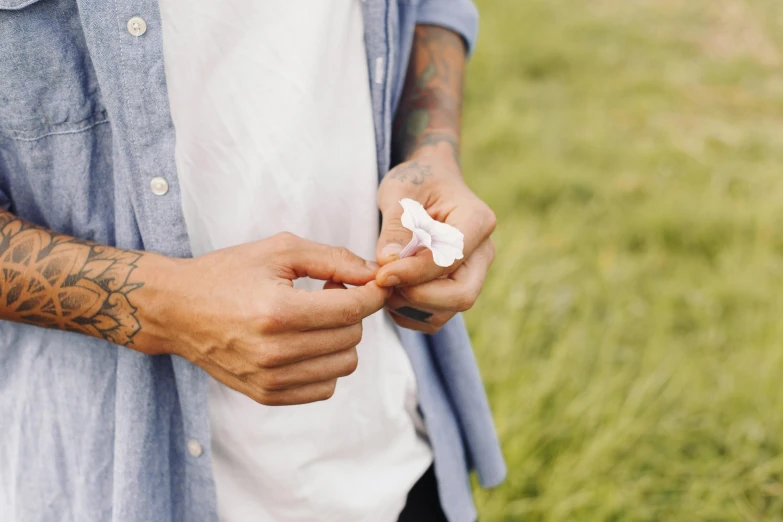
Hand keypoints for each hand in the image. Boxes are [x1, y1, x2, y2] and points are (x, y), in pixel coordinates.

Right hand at [156, 233, 388, 405]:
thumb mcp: (279, 250)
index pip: (351, 310)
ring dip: (341, 339)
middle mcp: (275, 352)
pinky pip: (324, 388)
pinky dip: (326, 364)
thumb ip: (333, 258)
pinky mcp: (266, 395)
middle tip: (328, 292)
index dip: (372, 294)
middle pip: (351, 336)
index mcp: (278, 312)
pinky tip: (307, 342)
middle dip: (351, 311)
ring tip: (316, 318)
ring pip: (344, 365)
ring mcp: (270, 379)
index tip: (373, 282)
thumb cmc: (228, 273)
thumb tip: (374, 274)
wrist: (177, 309)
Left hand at [374, 154, 495, 332]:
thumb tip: (389, 262)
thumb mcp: (400, 191)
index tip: (381, 274)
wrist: (429, 182)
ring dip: (409, 306)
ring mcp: (472, 275)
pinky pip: (435, 318)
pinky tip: (389, 291)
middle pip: (462, 295)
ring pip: (447, 311)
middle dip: (418, 297)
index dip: (415, 272)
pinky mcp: (456, 290)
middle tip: (383, 283)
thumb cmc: (416, 181)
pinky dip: (408, 313)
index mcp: (477, 221)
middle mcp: (482, 252)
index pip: (451, 259)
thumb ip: (396, 226)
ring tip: (382, 283)